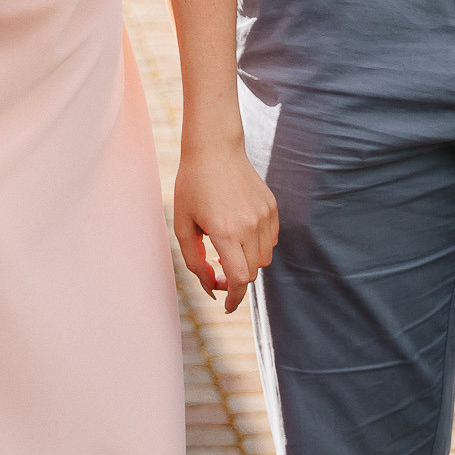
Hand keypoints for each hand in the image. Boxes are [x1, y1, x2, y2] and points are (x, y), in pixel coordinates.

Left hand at [173, 141, 276, 313]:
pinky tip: (240, 233)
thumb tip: (212, 288)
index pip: (239, 280)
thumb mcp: (182, 225)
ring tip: (227, 248)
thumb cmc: (192, 186)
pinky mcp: (272, 207)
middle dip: (235, 281)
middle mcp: (249, 226)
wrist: (214, 148)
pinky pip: (271, 240)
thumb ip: (195, 262)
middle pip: (251, 273)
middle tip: (216, 271)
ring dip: (248, 263)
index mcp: (225, 232)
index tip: (227, 306)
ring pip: (264, 259)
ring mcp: (264, 215)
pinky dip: (258, 246)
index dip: (234, 299)